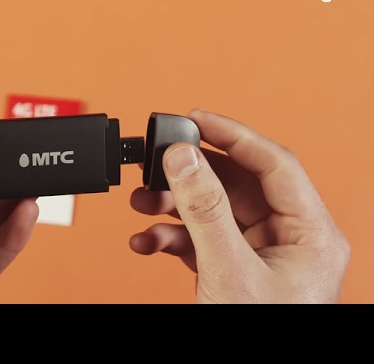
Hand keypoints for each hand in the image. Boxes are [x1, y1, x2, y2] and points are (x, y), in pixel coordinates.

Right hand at [129, 109, 349, 302]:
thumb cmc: (259, 332)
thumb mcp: (229, 271)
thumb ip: (204, 210)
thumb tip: (183, 158)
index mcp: (310, 234)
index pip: (273, 163)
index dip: (233, 134)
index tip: (195, 118)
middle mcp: (286, 239)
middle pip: (235, 184)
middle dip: (190, 174)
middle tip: (157, 161)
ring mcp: (257, 255)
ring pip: (211, 210)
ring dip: (172, 205)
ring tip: (142, 204)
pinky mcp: (231, 269)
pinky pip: (198, 239)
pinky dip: (169, 237)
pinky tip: (147, 241)